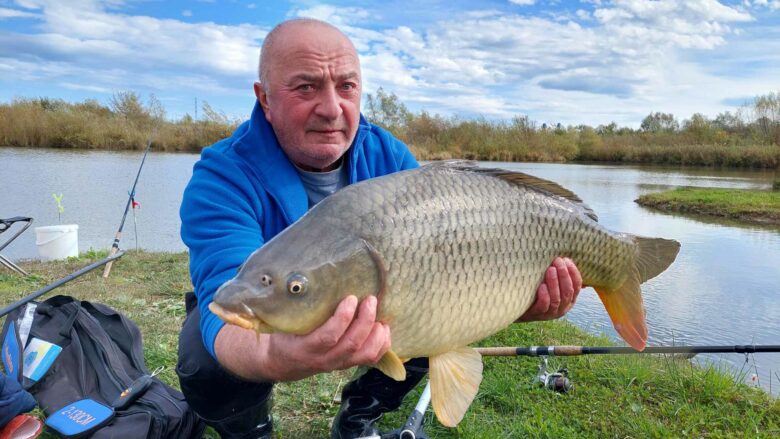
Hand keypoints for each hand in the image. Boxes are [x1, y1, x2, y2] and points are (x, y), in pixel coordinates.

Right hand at [262, 295, 390, 380]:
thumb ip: (294, 307)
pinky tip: (383, 328)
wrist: (282, 362)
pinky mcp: (348, 364)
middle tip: (371, 299)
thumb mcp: (284, 322)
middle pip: (351, 344)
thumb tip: (304, 278)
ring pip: (365, 354)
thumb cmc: (285, 335)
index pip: (328, 337)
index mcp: (306, 347)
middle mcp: (324, 359)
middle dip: (365, 320)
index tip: (350, 298)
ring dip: (377, 334)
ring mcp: (338, 364)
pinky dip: (382, 344)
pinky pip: (370, 359)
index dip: (343, 318)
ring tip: (380, 316)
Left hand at [517, 257, 581, 321]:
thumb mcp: (550, 282)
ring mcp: (550, 313)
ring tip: (550, 269)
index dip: (573, 273)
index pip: (577, 286)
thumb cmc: (537, 290)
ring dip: (554, 283)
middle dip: (564, 275)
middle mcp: (562, 307)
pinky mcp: (538, 314)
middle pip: (567, 291)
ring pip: (557, 299)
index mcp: (569, 299)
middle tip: (558, 261)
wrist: (517, 306)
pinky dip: (545, 296)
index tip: (567, 260)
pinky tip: (542, 286)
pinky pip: (544, 306)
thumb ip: (558, 273)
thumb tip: (563, 256)